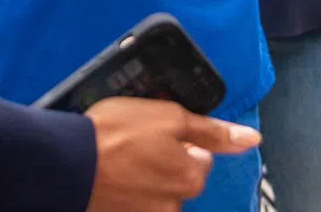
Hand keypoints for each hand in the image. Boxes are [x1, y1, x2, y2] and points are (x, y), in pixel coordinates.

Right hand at [84, 97, 260, 211]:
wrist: (66, 162)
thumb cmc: (118, 132)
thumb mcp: (170, 118)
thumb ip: (213, 132)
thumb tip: (254, 139)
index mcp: (190, 179)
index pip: (200, 156)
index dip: (180, 140)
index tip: (154, 132)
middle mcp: (173, 206)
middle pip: (179, 177)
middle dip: (164, 161)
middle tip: (135, 142)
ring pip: (155, 190)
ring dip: (144, 175)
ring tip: (118, 158)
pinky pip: (134, 200)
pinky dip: (126, 188)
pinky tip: (110, 174)